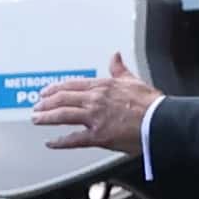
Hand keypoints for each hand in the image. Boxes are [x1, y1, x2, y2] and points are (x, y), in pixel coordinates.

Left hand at [21, 61, 155, 152]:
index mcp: (103, 86)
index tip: (46, 92)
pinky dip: (60, 142)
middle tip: (36, 106)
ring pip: (63, 115)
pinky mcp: (99, 136)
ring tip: (37, 119)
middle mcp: (95, 100)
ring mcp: (95, 118)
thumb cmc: (151, 105)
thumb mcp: (134, 80)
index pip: (72, 85)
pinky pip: (74, 139)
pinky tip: (51, 143)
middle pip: (62, 99)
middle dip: (46, 103)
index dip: (55, 88)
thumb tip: (115, 56)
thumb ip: (120, 69)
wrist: (161, 122)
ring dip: (46, 117)